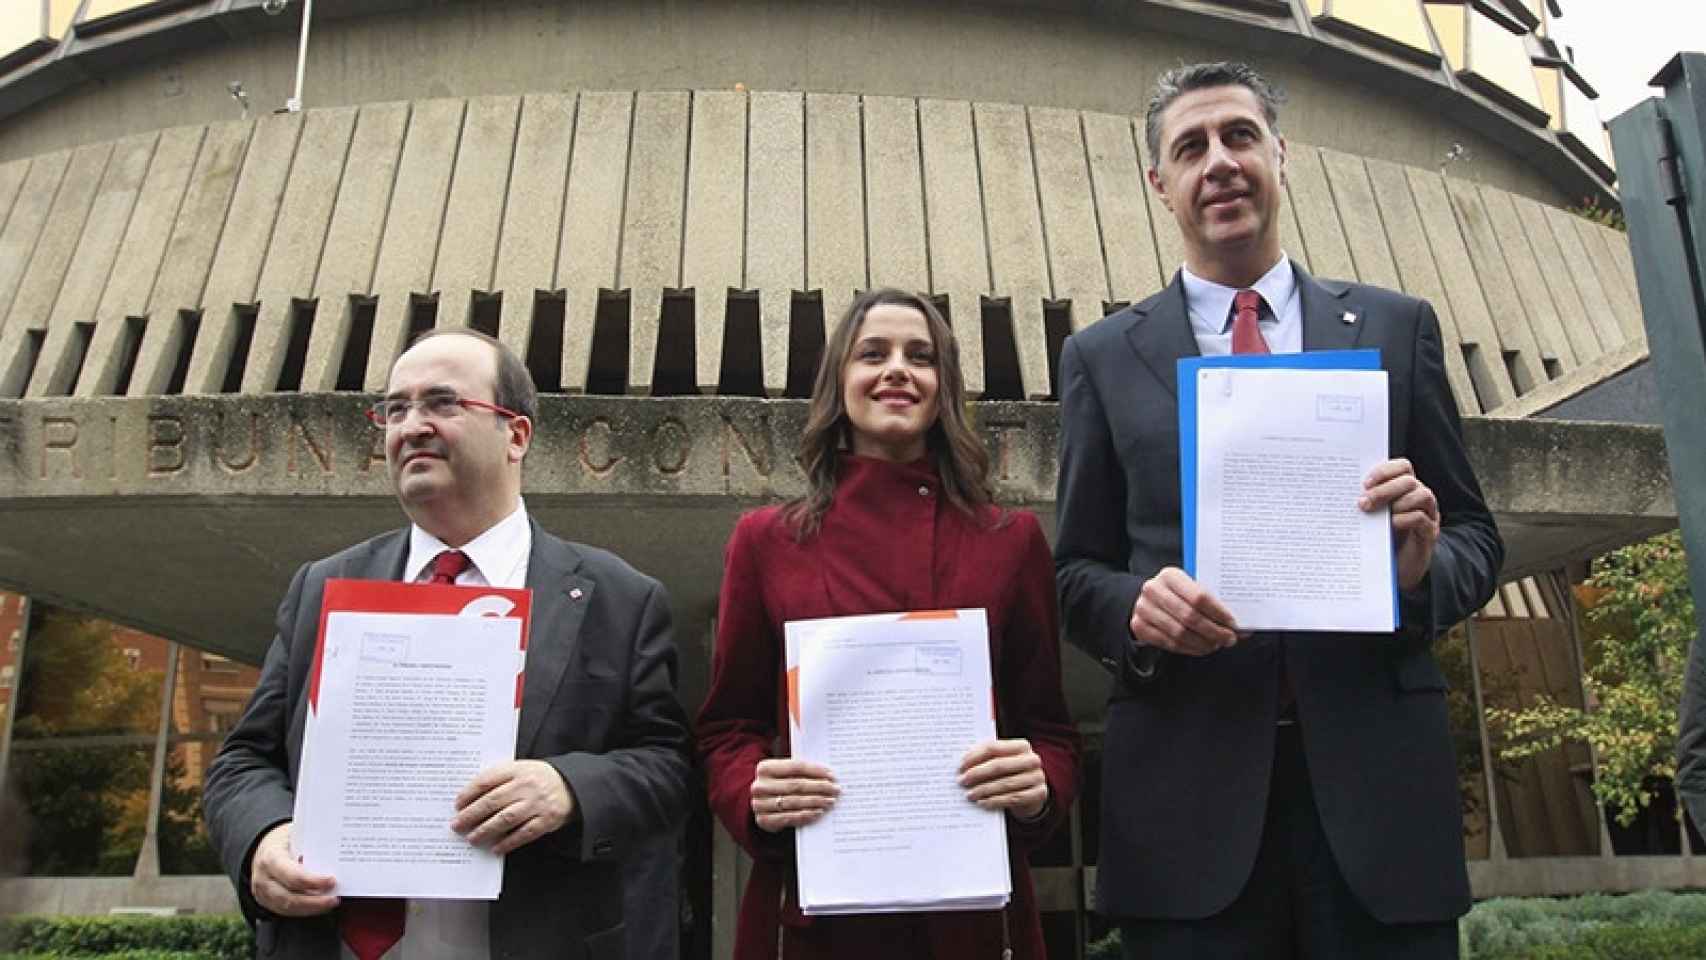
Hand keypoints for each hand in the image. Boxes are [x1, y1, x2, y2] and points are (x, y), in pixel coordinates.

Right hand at [249, 822, 338, 916]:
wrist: (263, 849)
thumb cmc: (285, 840)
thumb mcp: (295, 834)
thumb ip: (312, 841)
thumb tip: (338, 845)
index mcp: (271, 858)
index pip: (292, 875)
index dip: (313, 881)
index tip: (332, 880)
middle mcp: (264, 878)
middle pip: (289, 897)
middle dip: (314, 901)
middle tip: (335, 898)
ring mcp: (263, 893)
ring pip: (288, 908)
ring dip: (312, 908)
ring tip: (331, 902)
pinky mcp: (267, 902)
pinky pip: (286, 911)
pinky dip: (305, 910)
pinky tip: (320, 906)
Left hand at [452, 760, 573, 855]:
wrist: (573, 784)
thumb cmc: (539, 778)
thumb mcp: (521, 769)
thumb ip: (500, 779)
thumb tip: (471, 798)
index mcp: (518, 769)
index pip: (487, 780)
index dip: (469, 793)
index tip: (457, 804)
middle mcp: (527, 786)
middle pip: (493, 801)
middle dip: (471, 815)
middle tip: (457, 825)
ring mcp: (537, 803)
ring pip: (506, 819)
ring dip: (486, 830)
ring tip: (472, 838)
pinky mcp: (547, 820)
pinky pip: (524, 834)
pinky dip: (508, 842)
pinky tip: (495, 848)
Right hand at [750, 759, 838, 832]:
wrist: (761, 804)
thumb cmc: (779, 785)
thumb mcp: (784, 774)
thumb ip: (800, 771)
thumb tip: (828, 774)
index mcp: (765, 768)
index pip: (795, 766)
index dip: (816, 771)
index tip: (832, 775)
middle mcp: (759, 786)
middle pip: (796, 785)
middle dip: (819, 787)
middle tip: (835, 789)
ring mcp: (759, 804)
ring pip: (793, 802)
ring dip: (815, 802)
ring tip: (830, 801)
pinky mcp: (763, 820)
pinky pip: (789, 817)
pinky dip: (805, 815)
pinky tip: (818, 812)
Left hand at [959, 739, 1047, 819]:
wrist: (1032, 792)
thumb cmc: (1010, 773)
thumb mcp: (1001, 762)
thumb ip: (986, 758)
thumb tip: (962, 763)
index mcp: (1021, 745)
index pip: (993, 747)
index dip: (975, 756)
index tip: (960, 766)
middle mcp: (1032, 759)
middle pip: (999, 765)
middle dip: (977, 774)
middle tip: (962, 781)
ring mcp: (1038, 776)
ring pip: (1006, 784)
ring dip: (984, 790)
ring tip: (969, 795)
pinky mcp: (1039, 793)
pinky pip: (1013, 798)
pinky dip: (995, 801)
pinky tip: (983, 803)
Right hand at [1129, 567, 1238, 654]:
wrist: (1150, 597)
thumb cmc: (1179, 593)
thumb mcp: (1193, 588)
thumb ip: (1214, 602)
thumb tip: (1242, 627)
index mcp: (1170, 575)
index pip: (1199, 596)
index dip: (1219, 613)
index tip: (1233, 624)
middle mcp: (1153, 589)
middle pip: (1190, 616)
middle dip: (1214, 631)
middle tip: (1228, 639)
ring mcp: (1143, 608)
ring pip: (1179, 633)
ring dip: (1202, 643)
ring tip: (1215, 644)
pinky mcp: (1139, 626)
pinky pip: (1169, 643)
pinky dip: (1189, 649)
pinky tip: (1200, 647)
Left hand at [1361, 458, 1437, 590]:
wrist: (1397, 569)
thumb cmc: (1381, 538)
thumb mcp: (1372, 517)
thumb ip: (1366, 503)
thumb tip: (1343, 492)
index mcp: (1405, 488)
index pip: (1403, 467)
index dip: (1385, 470)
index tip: (1365, 482)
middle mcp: (1419, 497)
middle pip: (1409, 481)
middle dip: (1385, 489)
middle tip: (1364, 502)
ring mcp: (1429, 514)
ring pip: (1421, 495)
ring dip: (1397, 502)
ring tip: (1377, 514)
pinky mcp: (1430, 533)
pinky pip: (1422, 518)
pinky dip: (1405, 518)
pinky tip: (1391, 524)